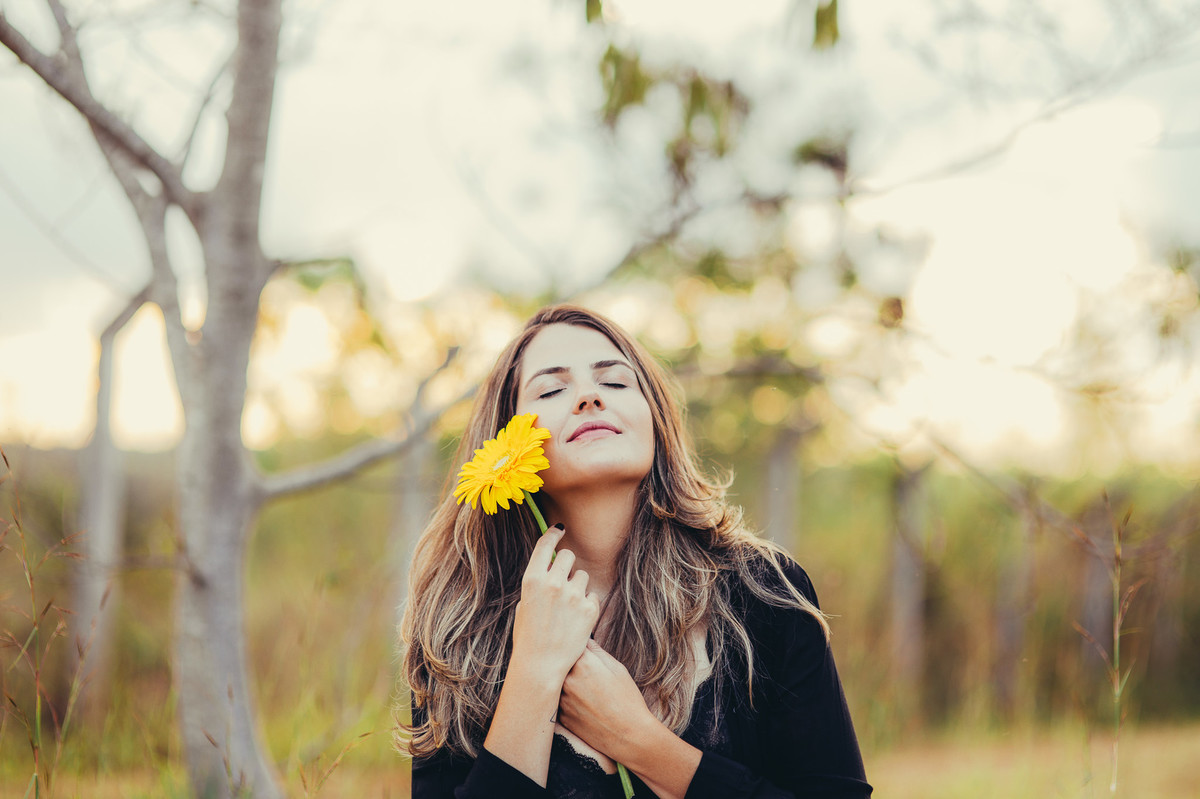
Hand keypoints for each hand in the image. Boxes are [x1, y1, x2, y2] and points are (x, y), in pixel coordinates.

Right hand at [510, 525, 599, 685]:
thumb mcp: (524, 604)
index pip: (545, 545)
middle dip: (566, 565)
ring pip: (582, 576)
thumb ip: (538, 583)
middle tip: (563, 580)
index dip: (553, 534)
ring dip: (577, 586)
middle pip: (568, 556)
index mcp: (532, 579)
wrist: (541, 665)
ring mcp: (573, 595)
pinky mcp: (589, 608)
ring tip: (567, 608)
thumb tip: (550, 566)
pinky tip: (576, 620)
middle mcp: (553, 582)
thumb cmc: (528, 636)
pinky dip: (586, 604)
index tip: (559, 530)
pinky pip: (592, 595)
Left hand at [558, 639, 653, 761]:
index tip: (576, 646)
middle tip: (580, 668)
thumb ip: (597, 652)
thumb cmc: (627, 700)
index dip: (572, 645)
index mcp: (583, 664)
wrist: (629, 736)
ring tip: (581, 687)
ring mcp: (561, 700)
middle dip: (564, 662)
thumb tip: (584, 641)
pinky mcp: (560, 717)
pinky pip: (556, 701)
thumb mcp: (617, 669)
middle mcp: (567, 680)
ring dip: (561, 680)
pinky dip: (563, 699)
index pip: (568, 645)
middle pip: (557, 663)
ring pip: (554, 683)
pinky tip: (580, 703)